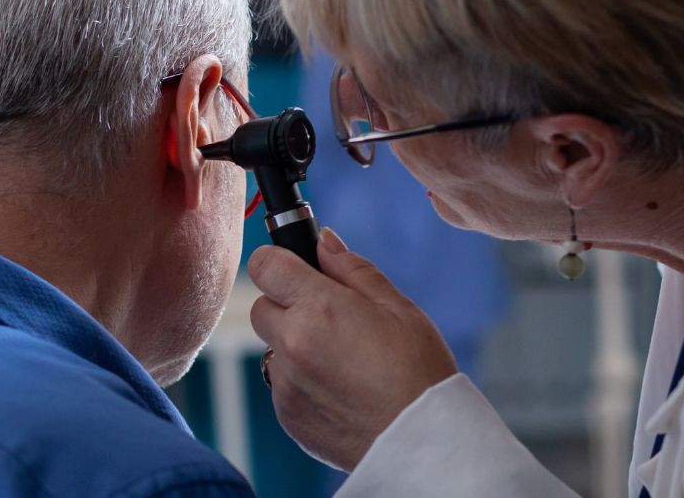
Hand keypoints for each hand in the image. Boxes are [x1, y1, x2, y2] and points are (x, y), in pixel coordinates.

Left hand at [247, 227, 457, 470]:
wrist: (422, 443)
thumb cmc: (419, 372)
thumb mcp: (397, 308)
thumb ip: (352, 270)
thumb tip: (323, 241)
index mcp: (319, 308)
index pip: (265, 264)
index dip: (280, 261)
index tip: (297, 269)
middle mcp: (293, 344)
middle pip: (262, 306)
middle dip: (288, 305)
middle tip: (331, 318)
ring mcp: (286, 384)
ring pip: (272, 348)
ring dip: (295, 346)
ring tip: (343, 361)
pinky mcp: (287, 415)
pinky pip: (282, 384)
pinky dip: (302, 381)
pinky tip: (340, 389)